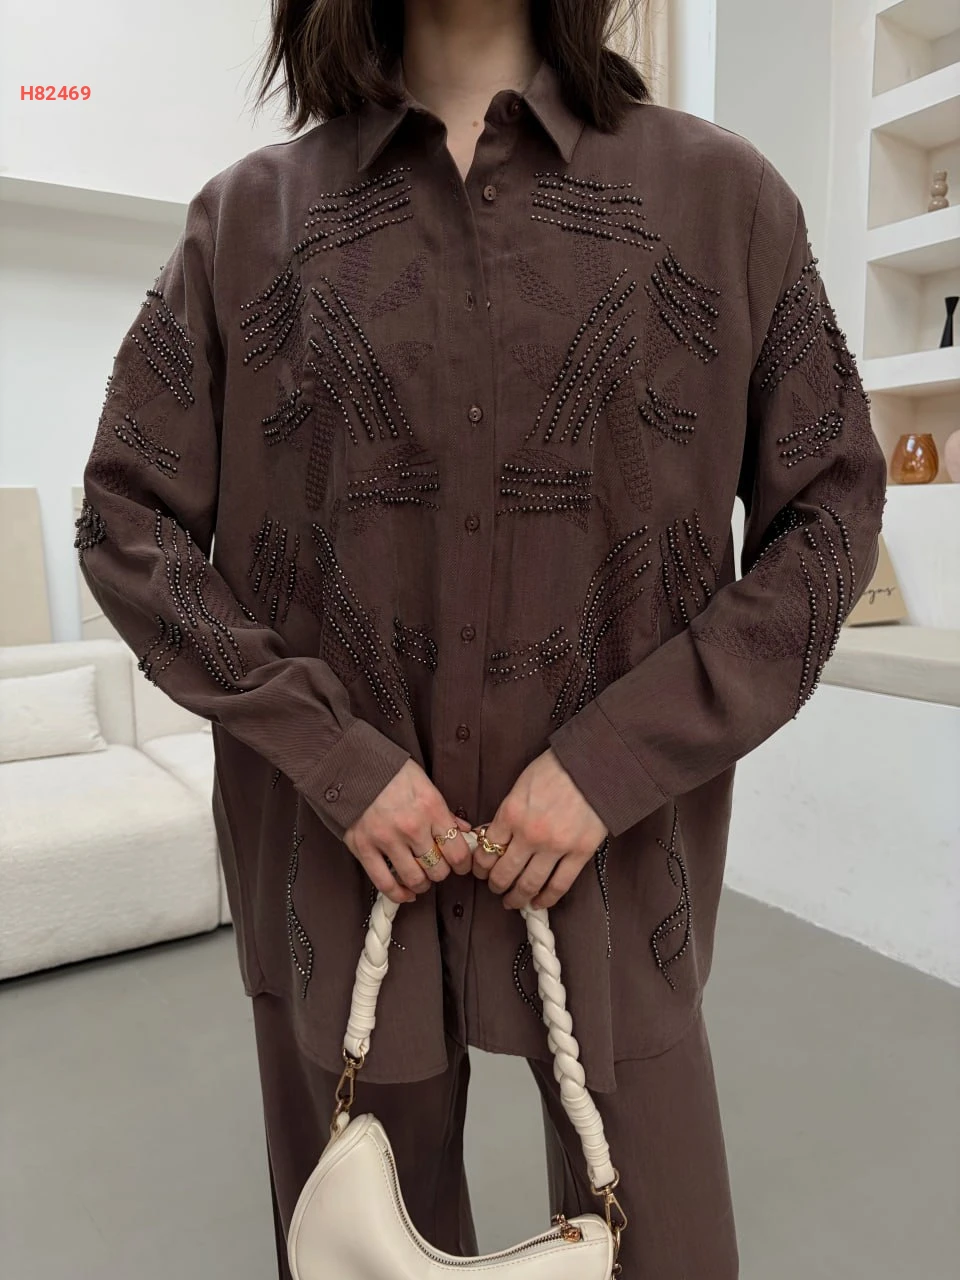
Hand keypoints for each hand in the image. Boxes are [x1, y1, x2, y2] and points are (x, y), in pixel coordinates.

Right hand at [343, 760, 472, 904]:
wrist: (350, 764)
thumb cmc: (390, 771)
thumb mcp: (424, 783)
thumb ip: (444, 810)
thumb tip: (463, 831)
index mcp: (431, 808)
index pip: (458, 852)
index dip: (463, 864)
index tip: (460, 865)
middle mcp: (412, 827)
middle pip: (438, 869)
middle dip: (441, 872)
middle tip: (437, 867)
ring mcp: (387, 840)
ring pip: (415, 879)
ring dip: (422, 883)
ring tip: (421, 878)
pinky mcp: (364, 848)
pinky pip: (385, 883)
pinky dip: (398, 894)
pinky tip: (406, 892)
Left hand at [472, 749, 607, 909]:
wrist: (594, 764)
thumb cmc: (556, 768)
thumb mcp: (521, 785)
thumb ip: (508, 813)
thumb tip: (493, 836)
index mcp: (511, 814)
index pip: (487, 851)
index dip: (480, 866)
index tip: (481, 871)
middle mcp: (529, 834)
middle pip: (504, 873)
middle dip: (496, 885)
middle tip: (495, 889)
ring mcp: (555, 846)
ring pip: (530, 884)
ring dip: (517, 897)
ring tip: (513, 901)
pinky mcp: (580, 853)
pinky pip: (560, 885)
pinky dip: (547, 898)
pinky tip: (539, 903)